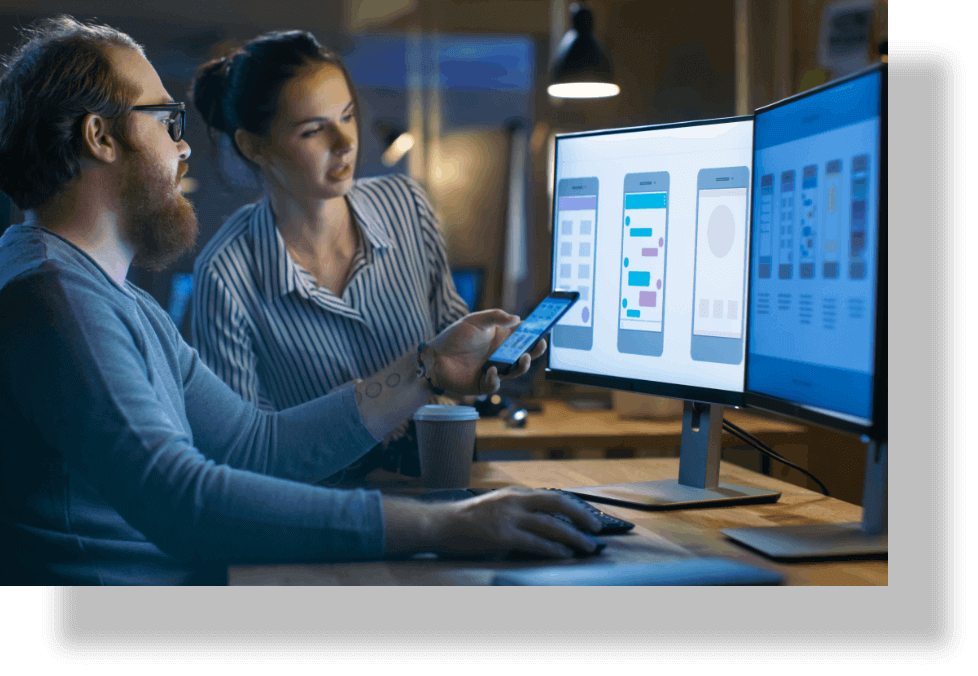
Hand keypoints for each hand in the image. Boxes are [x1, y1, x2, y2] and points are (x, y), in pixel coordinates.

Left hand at [426, 309, 546, 396]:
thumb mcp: (474, 320)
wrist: (434, 356)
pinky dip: (495, 379)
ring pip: (515, 372)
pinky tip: (491, 371)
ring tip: (522, 358)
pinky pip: (494, 385)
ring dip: (522, 366)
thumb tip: (517, 319)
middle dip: (535, 351)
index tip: (544, 329)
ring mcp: (494, 370)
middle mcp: (501, 355)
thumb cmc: (454, 336)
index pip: (524, 337)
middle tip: (539, 344)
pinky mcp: (483, 384)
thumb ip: (495, 317)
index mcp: (502, 339)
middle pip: (525, 355)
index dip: (536, 333)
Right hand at [429, 486, 603, 558]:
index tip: (588, 517)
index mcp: (515, 493)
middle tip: (596, 528)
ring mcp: (509, 517)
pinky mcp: (503, 536)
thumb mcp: (497, 507)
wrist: (441, 524)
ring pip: (551, 525)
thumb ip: (519, 514)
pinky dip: (554, 549)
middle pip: (558, 503)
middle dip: (581, 516)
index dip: (574, 507)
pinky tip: (564, 554)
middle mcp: (515, 501)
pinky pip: (536, 542)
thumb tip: (545, 528)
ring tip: (587, 546)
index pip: (552, 495)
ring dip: (574, 537)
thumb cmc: (468, 520)